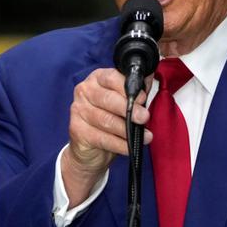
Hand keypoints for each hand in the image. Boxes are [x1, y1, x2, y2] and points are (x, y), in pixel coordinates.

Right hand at [61, 68, 151, 206]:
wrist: (90, 148)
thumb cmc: (111, 118)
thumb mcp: (124, 101)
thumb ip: (136, 89)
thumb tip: (149, 77)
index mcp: (96, 79)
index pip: (111, 77)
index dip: (128, 88)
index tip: (143, 98)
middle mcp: (84, 91)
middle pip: (107, 98)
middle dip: (128, 109)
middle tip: (144, 117)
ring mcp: (78, 110)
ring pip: (105, 120)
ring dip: (127, 130)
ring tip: (145, 136)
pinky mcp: (77, 130)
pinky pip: (102, 138)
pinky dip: (119, 144)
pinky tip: (130, 147)